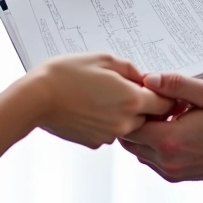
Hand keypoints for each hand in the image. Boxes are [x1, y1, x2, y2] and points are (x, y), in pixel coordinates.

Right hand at [21, 53, 172, 149]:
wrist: (36, 98)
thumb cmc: (66, 74)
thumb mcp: (104, 59)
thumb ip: (131, 70)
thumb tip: (145, 79)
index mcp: (132, 100)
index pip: (166, 104)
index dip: (164, 95)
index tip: (157, 89)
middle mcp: (125, 123)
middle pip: (148, 117)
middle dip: (143, 104)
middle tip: (125, 87)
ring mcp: (109, 136)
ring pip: (128, 125)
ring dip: (123, 113)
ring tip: (101, 95)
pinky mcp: (95, 143)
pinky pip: (110, 132)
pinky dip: (106, 122)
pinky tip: (89, 107)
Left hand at [118, 74, 202, 183]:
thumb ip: (177, 85)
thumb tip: (148, 79)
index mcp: (171, 140)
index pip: (130, 124)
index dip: (133, 106)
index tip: (146, 91)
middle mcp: (168, 161)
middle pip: (130, 140)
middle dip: (135, 119)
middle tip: (153, 100)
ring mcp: (173, 171)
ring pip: (139, 151)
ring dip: (145, 131)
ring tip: (166, 113)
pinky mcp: (179, 175)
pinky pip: (152, 159)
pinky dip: (154, 143)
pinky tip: (173, 126)